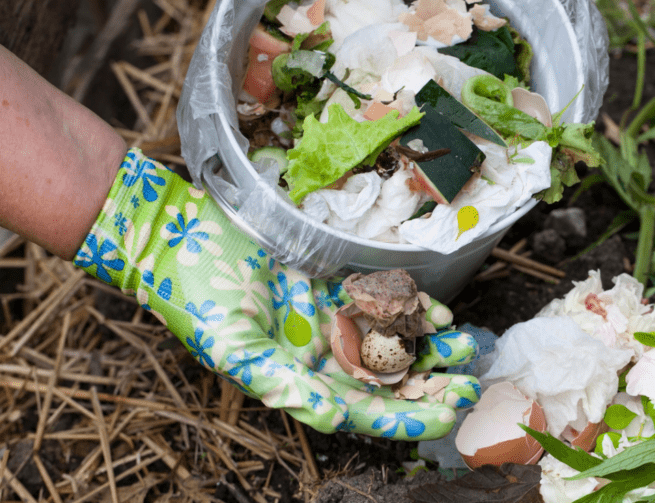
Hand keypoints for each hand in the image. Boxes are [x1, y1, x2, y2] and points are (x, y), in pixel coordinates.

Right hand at [73, 148, 479, 438]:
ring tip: (466, 344)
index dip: (408, 416)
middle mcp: (319, 356)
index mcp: (297, 382)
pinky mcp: (333, 284)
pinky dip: (410, 306)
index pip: (364, 411)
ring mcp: (328, 320)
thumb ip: (284, 385)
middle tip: (473, 381)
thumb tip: (335, 416)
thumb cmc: (198, 297)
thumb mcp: (234, 348)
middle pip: (387, 381)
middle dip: (431, 384)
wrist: (180, 237)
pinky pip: (381, 301)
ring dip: (430, 347)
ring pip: (391, 342)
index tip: (450, 412)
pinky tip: (436, 309)